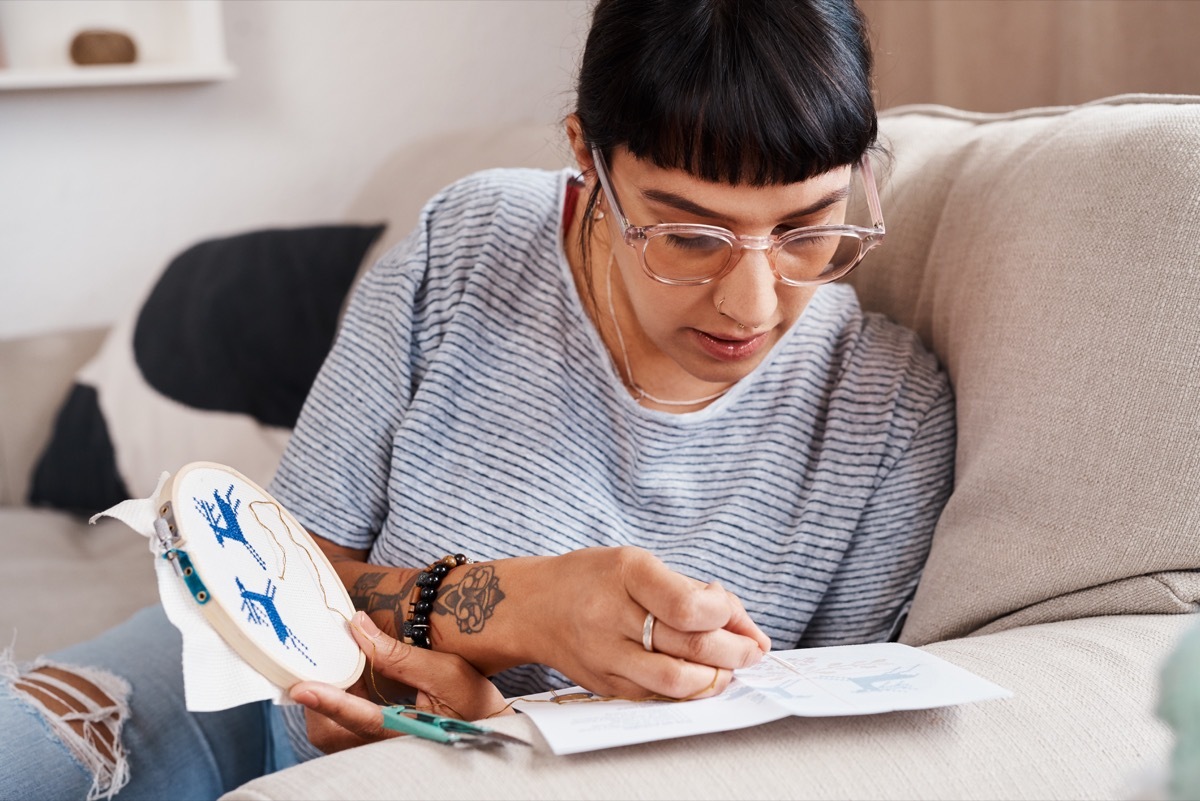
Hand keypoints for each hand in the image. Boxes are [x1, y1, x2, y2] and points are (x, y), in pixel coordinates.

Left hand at [291, 611, 508, 754]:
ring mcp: (376, 752)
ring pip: (331, 734)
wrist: (489, 730)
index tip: (302, 688)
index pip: (363, 719)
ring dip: (327, 701)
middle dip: (319, 700)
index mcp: (408, 733)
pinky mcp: (372, 748)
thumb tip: (357, 624)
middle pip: (332, 734)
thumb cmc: (473, 703)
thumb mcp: (446, 672)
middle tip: (324, 662)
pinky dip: (336, 705)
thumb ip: (399, 653)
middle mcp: (386, 748)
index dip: (331, 702)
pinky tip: (351, 680)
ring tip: (342, 667)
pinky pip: (339, 731)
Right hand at [529, 546, 770, 700]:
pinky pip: (656, 696)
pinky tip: (697, 677)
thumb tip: (749, 631)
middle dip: (734, 654)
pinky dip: (687, 691)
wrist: (534, 606)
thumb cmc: (595, 579)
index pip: (686, 606)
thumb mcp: (641, 565)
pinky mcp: (604, 684)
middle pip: (688, 647)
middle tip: (752, 652)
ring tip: (728, 668)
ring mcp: (604, 654)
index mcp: (626, 572)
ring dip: (715, 679)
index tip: (734, 616)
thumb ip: (693, 592)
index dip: (724, 615)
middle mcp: (611, 615)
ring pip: (675, 682)